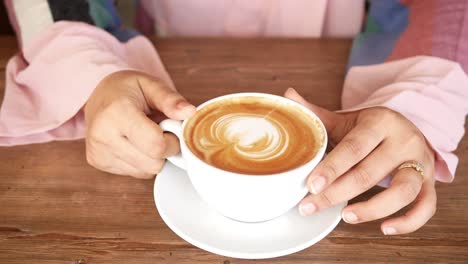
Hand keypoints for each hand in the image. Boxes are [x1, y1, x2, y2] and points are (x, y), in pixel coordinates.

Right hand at [84, 70, 195, 178]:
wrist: (99, 97)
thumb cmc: (126, 89)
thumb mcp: (150, 84)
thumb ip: (171, 99)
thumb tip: (189, 112)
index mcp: (116, 112)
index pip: (156, 145)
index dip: (173, 141)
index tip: (171, 129)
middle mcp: (103, 135)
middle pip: (153, 163)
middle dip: (165, 150)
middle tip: (159, 131)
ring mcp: (99, 152)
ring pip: (146, 171)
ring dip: (154, 157)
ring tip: (145, 135)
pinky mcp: (99, 162)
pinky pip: (135, 173)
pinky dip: (142, 161)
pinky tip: (135, 143)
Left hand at [284, 88, 436, 234]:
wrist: (404, 129)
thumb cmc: (368, 129)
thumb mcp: (345, 119)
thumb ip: (317, 113)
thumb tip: (288, 96)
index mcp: (380, 122)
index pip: (353, 147)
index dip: (332, 168)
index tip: (311, 185)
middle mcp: (404, 140)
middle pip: (370, 172)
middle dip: (337, 193)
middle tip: (309, 206)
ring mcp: (420, 162)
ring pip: (402, 191)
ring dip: (372, 209)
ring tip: (344, 216)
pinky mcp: (430, 182)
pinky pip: (426, 206)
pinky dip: (409, 222)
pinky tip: (385, 228)